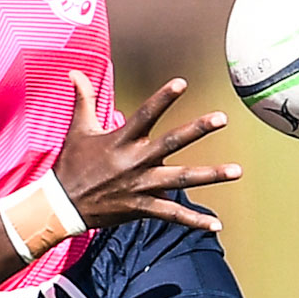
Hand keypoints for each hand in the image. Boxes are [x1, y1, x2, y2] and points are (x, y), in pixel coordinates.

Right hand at [51, 72, 241, 231]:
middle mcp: (134, 161)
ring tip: (237, 171)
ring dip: (210, 175)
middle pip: (170, 143)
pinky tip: (216, 225)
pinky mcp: (141, 207)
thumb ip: (84, 99)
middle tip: (221, 118)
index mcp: (120, 140)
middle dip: (196, 130)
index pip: (144, 115)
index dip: (162, 99)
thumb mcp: (78, 129)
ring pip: (181, 179)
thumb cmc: (72, 164)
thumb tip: (75, 72)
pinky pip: (172, 214)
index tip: (182, 83)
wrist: (61, 205)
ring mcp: (140, 186)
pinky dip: (194, 221)